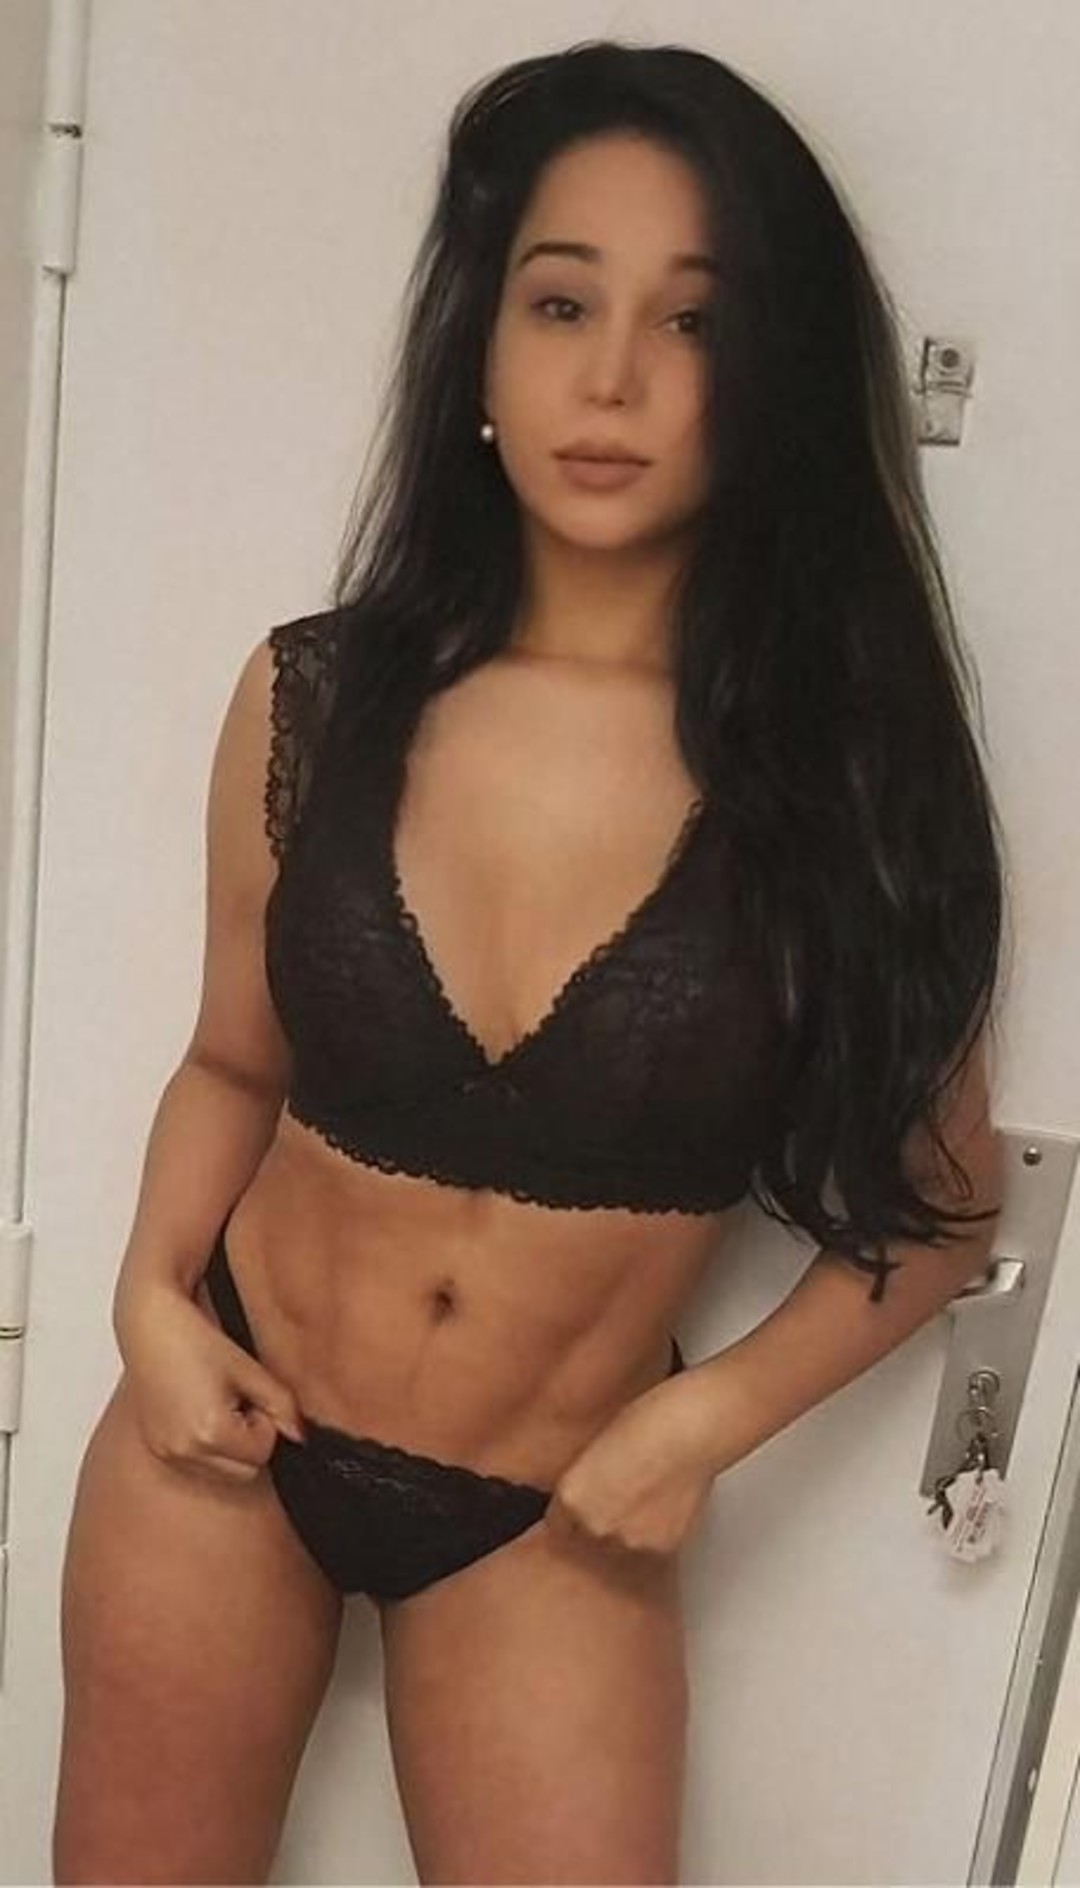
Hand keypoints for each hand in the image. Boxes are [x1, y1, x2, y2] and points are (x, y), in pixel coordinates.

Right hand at [116, 1279, 305, 1484]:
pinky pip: (196, 1462)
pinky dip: (206, 1445)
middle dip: (250, 1442)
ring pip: (221, 1471)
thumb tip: (300, 1436)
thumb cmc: (197, 1341)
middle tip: (237, 1400)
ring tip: (217, 1403)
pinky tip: (198, 1410)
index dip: (265, 1423)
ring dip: (229, 1447)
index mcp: (211, 1433)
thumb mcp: (249, 1370)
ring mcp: (167, 1452)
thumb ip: (282, 1405)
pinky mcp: (156, 1447)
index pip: (263, 1453)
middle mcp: (185, 1450)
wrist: (149, 1326)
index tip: (250, 1394)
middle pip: (244, 1471)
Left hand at [543, 1367, 716, 1562]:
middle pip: (589, 1541)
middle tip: (626, 1498)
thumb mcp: (596, 1448)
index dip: (578, 1514)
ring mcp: (626, 1541)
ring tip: (649, 1500)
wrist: (690, 1429)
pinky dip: (656, 1534)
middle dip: (603, 1525)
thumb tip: (588, 1501)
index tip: (592, 1506)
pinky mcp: (659, 1549)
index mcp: (569, 1497)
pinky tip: (666, 1506)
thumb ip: (585, 1485)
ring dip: (630, 1533)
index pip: (559, 1526)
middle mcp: (591, 1525)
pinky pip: (651, 1550)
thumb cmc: (648, 1421)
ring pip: (621, 1548)